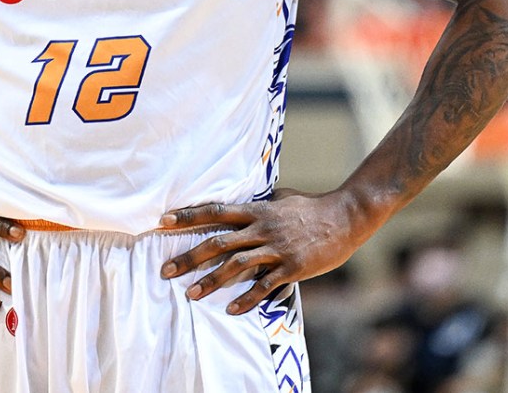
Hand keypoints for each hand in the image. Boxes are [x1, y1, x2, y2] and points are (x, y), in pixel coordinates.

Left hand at [159, 188, 366, 314]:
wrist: (344, 217)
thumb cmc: (310, 206)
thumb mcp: (279, 198)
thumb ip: (258, 204)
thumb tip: (239, 203)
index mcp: (256, 210)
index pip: (215, 211)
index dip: (188, 216)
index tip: (163, 221)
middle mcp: (261, 228)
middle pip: (218, 242)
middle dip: (190, 257)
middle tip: (166, 270)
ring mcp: (276, 248)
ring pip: (236, 266)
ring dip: (212, 281)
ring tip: (191, 294)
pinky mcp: (292, 267)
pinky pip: (265, 285)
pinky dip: (247, 298)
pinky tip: (232, 310)